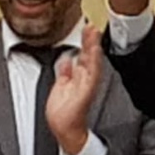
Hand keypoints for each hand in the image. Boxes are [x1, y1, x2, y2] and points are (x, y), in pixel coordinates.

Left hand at [46, 25, 102, 154]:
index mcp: (78, 77)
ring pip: (92, 61)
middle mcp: (84, 78)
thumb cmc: (63, 113)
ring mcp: (87, 83)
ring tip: (94, 33)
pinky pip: (92, 73)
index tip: (86, 29)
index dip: (85, 42)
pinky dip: (93, 61)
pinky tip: (94, 51)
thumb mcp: (60, 87)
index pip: (82, 55)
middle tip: (91, 26)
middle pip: (88, 55)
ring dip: (93, 46)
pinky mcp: (87, 90)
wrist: (64, 129)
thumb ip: (64, 73)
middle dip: (90, 40)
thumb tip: (66, 60)